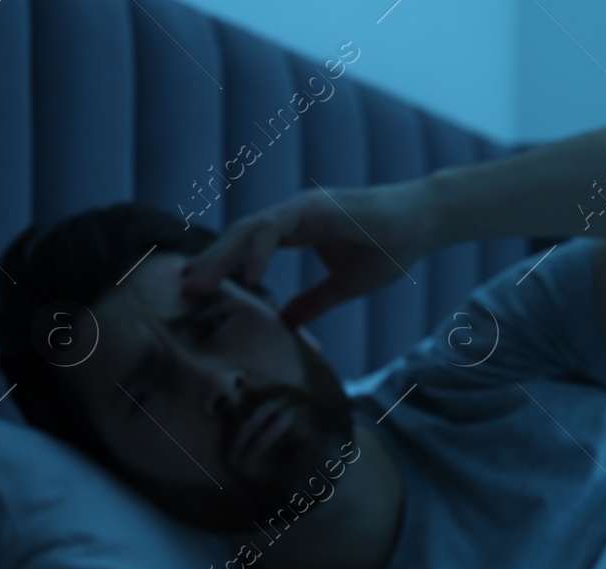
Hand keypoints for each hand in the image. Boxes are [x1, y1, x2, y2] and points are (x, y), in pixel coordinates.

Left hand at [179, 180, 437, 326]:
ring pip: (249, 229)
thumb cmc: (389, 249)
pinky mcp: (317, 207)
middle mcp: (292, 215)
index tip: (196, 293)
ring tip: (201, 283)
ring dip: (222, 257)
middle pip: (238, 238)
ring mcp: (302, 208)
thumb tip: (285, 324)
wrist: (424, 223)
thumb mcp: (343, 287)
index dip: (220, 269)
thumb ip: (313, 302)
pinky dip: (260, 250)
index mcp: (295, 230)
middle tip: (182, 290)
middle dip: (209, 264)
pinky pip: (278, 227)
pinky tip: (248, 274)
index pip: (245, 249)